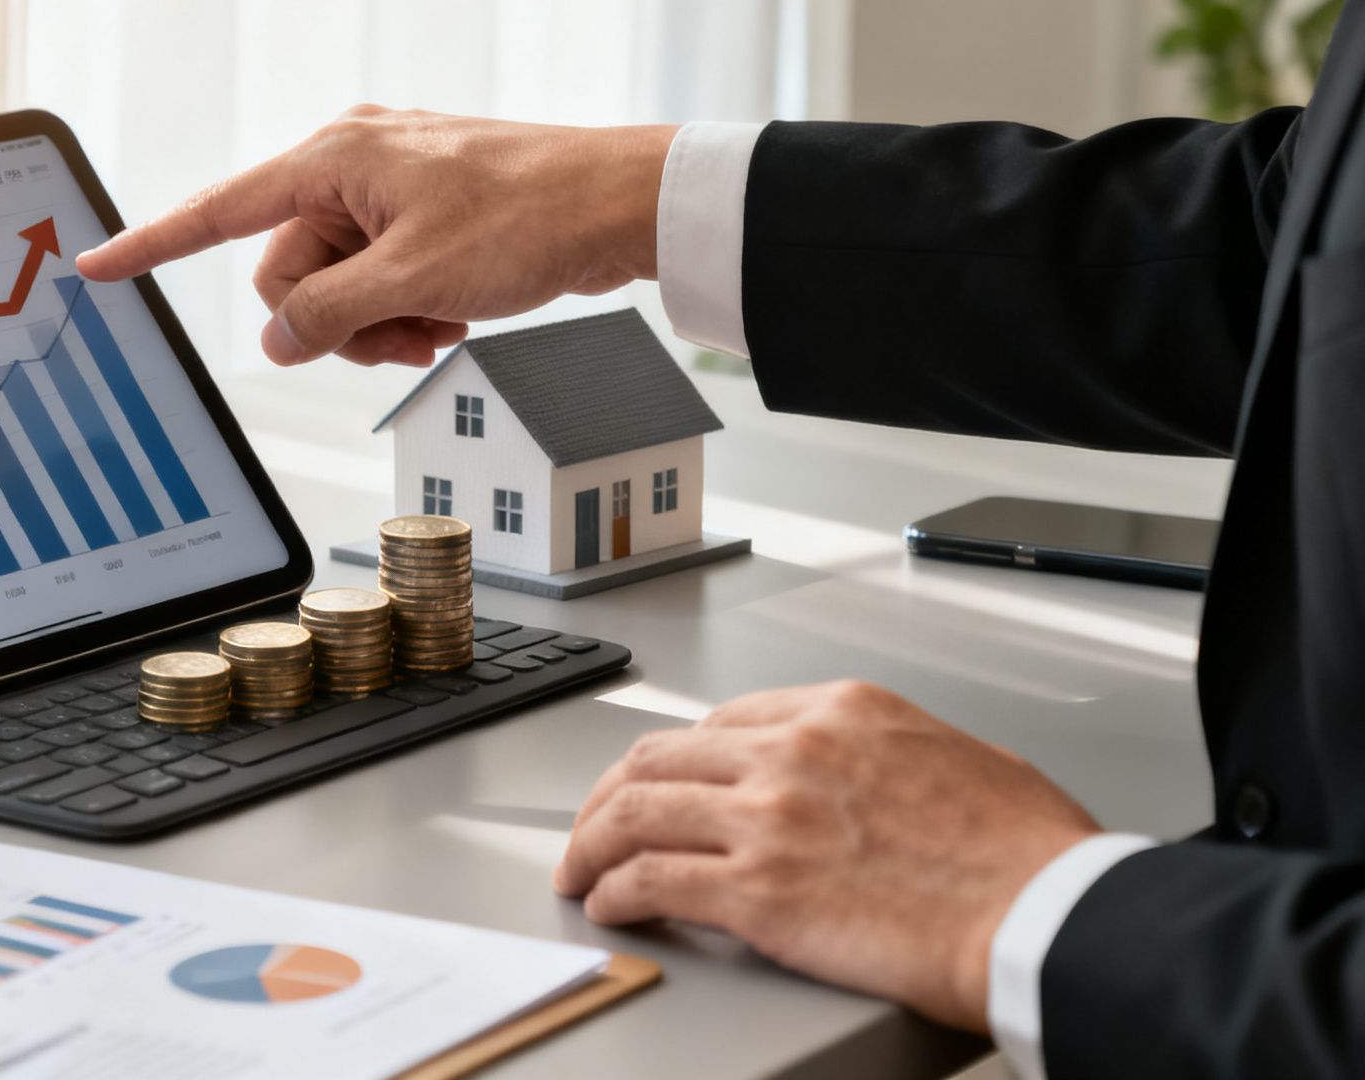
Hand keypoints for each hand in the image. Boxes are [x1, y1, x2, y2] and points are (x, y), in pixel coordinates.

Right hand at [74, 106, 675, 365]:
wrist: (617, 205)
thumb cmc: (528, 216)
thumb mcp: (414, 281)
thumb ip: (329, 315)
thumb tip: (279, 338)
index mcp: (334, 158)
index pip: (220, 210)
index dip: (153, 244)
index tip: (96, 267)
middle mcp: (351, 165)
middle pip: (288, 270)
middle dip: (336, 320)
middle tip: (400, 336)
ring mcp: (388, 193)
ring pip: (337, 286)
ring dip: (379, 324)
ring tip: (438, 325)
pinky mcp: (421, 218)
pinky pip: (380, 280)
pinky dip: (407, 310)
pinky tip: (453, 315)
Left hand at [555, 681, 1100, 1030]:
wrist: (1046, 915)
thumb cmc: (1028, 855)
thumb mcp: (963, 759)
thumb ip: (897, 756)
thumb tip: (882, 778)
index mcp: (843, 712)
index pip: (724, 721)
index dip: (681, 759)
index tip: (666, 784)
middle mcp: (793, 752)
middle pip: (661, 758)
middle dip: (614, 795)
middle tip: (597, 826)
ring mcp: (768, 817)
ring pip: (635, 813)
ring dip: (592, 843)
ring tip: (580, 871)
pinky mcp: (755, 890)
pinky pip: (650, 881)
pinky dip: (614, 893)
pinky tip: (608, 906)